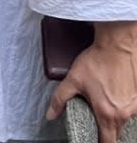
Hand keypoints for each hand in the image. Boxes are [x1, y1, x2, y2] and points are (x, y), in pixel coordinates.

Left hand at [46, 21, 136, 142]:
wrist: (117, 46)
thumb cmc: (96, 61)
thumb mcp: (73, 79)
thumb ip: (60, 99)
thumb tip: (50, 115)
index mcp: (108, 114)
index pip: (107, 142)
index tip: (92, 141)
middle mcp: (124, 114)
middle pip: (116, 133)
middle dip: (106, 132)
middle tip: (95, 123)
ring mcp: (134, 107)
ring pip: (125, 122)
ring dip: (115, 120)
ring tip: (104, 107)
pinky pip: (132, 111)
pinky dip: (123, 109)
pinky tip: (114, 98)